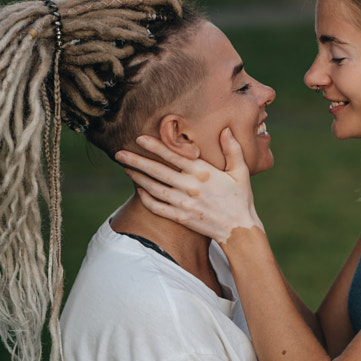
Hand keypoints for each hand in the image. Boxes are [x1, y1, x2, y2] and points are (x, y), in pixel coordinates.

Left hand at [115, 129, 261, 242]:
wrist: (239, 230)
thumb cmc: (241, 198)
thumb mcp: (241, 172)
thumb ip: (233, 150)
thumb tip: (225, 130)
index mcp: (203, 172)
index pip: (174, 156)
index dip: (155, 146)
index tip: (140, 138)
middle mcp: (190, 187)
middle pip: (158, 171)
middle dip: (137, 161)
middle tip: (119, 153)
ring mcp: (183, 204)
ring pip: (154, 188)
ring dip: (138, 178)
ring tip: (126, 168)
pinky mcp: (180, 217)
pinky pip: (157, 207)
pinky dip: (146, 199)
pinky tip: (139, 190)